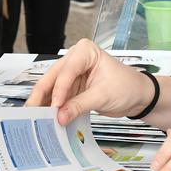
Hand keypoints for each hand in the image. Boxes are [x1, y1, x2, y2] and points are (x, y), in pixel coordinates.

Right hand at [25, 39, 154, 124]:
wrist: (137, 96)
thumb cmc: (127, 87)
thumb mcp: (103, 96)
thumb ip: (79, 105)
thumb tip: (60, 116)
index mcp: (85, 52)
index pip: (67, 71)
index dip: (59, 90)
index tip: (55, 107)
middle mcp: (75, 59)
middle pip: (53, 78)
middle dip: (43, 96)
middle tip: (32, 112)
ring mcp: (71, 74)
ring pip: (51, 88)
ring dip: (44, 103)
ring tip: (34, 117)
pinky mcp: (71, 88)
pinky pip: (57, 97)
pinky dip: (52, 108)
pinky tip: (44, 117)